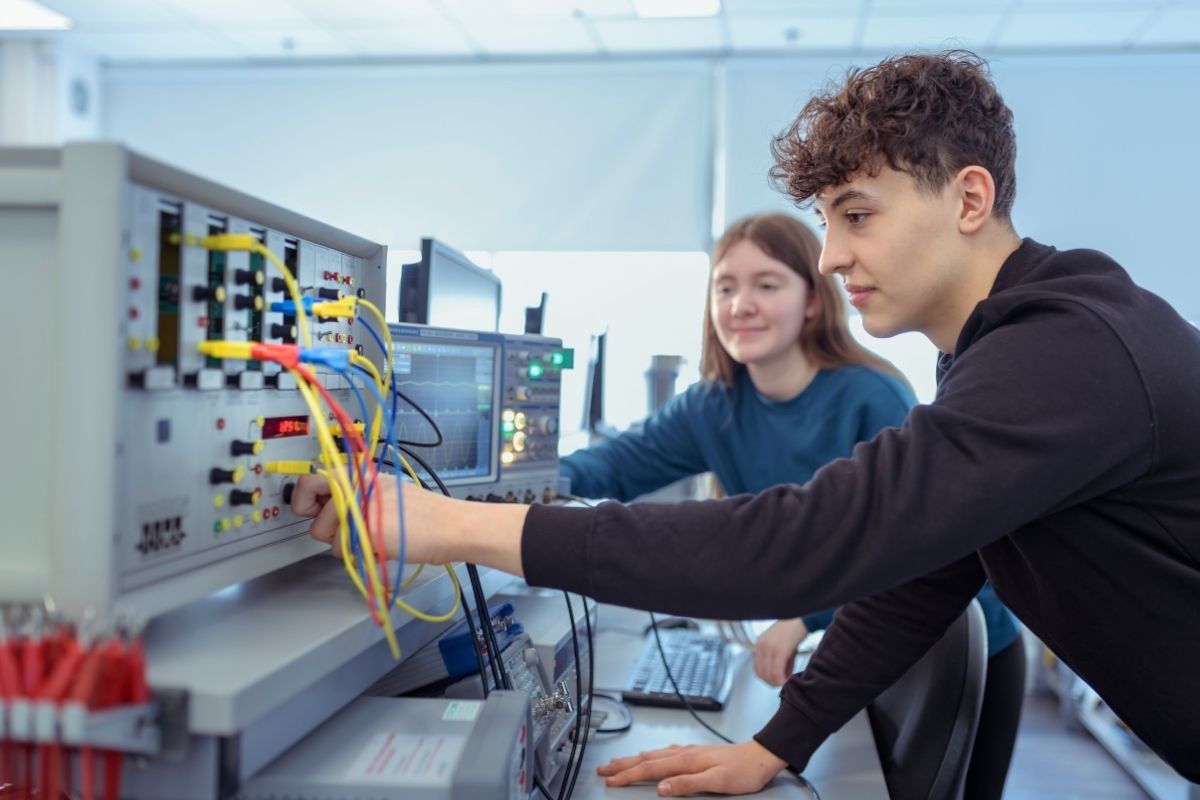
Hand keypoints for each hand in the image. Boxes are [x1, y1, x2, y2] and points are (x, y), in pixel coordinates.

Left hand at [291, 475, 452, 562]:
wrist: (449, 526)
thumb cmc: (423, 515)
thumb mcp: (385, 493)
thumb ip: (356, 495)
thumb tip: (329, 507)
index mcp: (360, 474)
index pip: (311, 480)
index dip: (303, 499)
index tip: (309, 509)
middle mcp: (354, 485)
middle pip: (308, 508)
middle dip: (321, 525)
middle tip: (340, 531)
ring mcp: (357, 504)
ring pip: (323, 533)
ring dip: (343, 544)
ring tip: (372, 539)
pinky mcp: (363, 527)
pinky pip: (342, 550)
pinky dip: (358, 554)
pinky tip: (380, 546)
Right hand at [597, 741, 785, 796]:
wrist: (761, 757)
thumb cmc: (743, 771)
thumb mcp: (716, 782)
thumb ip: (687, 784)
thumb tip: (662, 787)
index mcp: (686, 760)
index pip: (650, 769)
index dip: (628, 775)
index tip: (611, 780)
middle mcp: (685, 753)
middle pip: (647, 759)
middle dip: (623, 765)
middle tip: (605, 769)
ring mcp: (690, 752)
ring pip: (654, 754)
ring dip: (634, 759)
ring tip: (620, 762)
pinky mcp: (697, 753)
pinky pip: (666, 753)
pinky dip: (652, 755)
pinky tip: (652, 756)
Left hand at [753, 618, 807, 685]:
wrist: (803, 618)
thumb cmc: (794, 631)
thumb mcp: (782, 647)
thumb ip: (779, 662)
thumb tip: (781, 679)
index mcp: (760, 644)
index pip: (757, 669)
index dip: (767, 679)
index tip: (776, 681)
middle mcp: (761, 645)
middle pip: (761, 674)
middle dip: (772, 683)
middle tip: (782, 684)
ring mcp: (769, 648)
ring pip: (768, 675)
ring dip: (777, 682)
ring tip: (787, 681)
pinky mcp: (779, 650)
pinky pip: (777, 672)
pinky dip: (782, 679)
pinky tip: (789, 680)